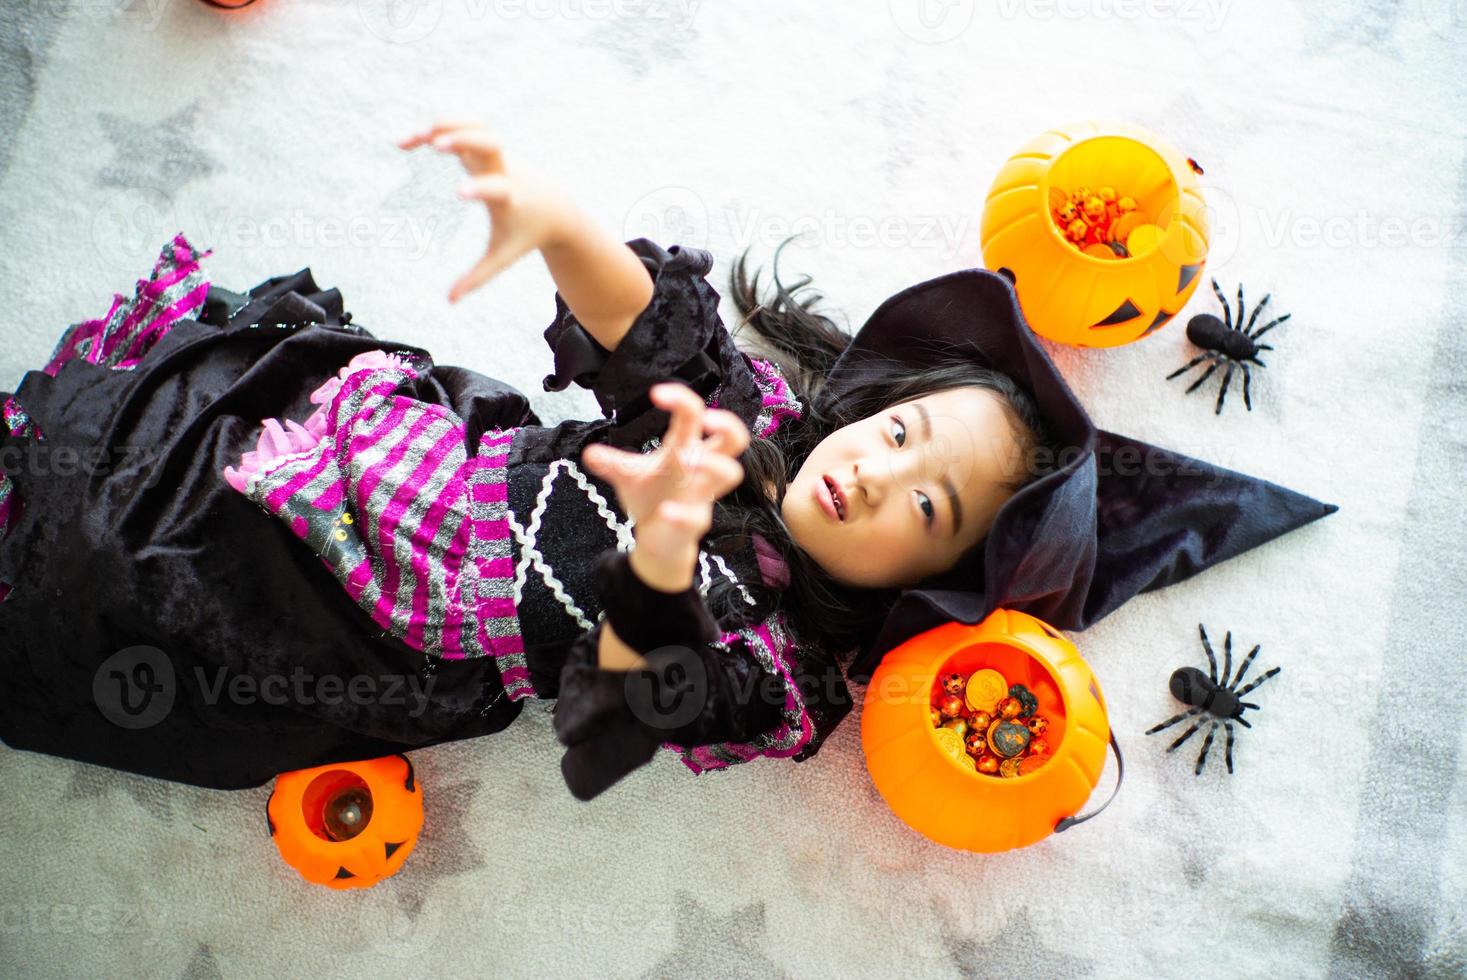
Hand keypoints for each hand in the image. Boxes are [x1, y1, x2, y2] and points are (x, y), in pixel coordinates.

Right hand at [397, 120, 582, 303]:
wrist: (554, 207)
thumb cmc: (525, 234)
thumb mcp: (502, 256)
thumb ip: (477, 278)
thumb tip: (449, 302)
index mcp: (509, 198)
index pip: (496, 188)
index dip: (479, 189)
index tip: (457, 194)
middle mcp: (504, 169)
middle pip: (490, 142)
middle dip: (465, 138)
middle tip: (435, 146)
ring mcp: (497, 154)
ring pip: (475, 125)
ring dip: (445, 125)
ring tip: (410, 140)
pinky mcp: (487, 146)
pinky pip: (464, 126)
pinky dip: (440, 127)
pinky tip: (411, 140)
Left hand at [581, 384, 749, 585]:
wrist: (658, 538)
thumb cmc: (652, 498)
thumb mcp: (628, 476)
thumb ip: (612, 463)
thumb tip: (589, 453)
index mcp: (685, 449)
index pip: (694, 414)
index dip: (681, 398)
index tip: (656, 394)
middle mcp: (700, 468)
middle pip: (735, 439)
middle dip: (728, 424)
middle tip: (706, 419)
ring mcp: (701, 494)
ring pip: (730, 474)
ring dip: (713, 465)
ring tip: (685, 462)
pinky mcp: (695, 522)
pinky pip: (697, 517)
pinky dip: (681, 514)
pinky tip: (665, 511)